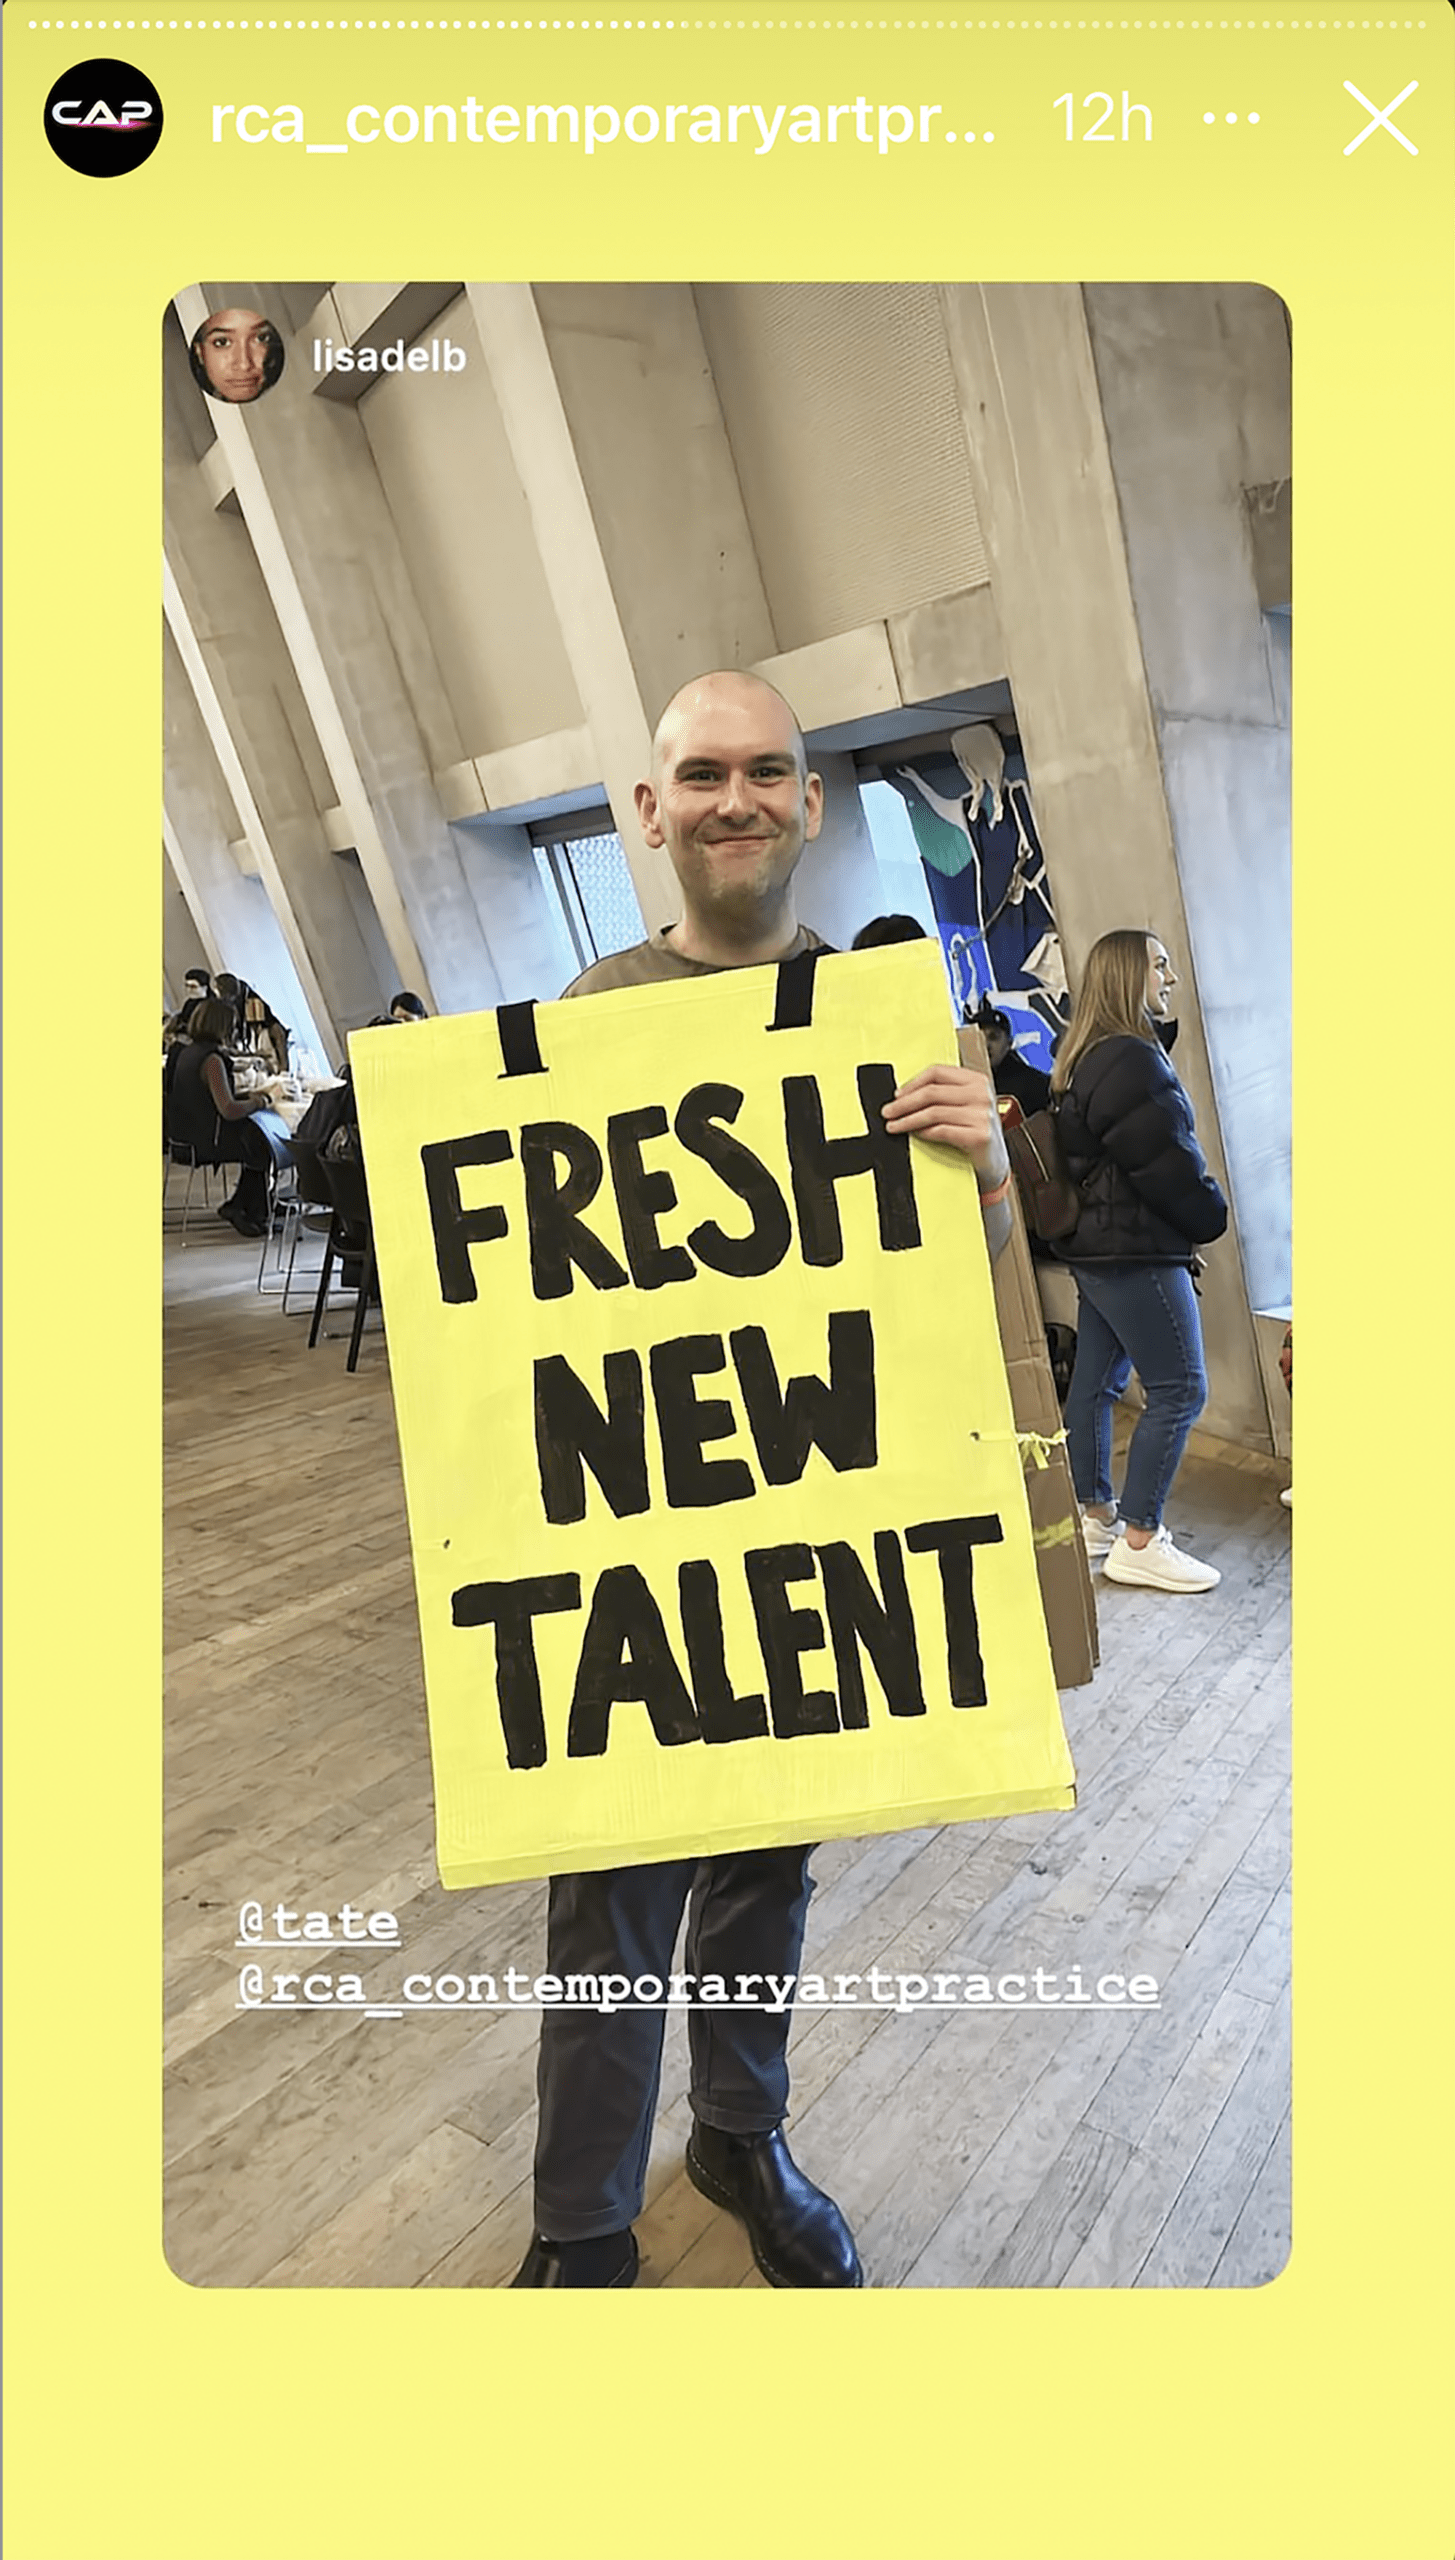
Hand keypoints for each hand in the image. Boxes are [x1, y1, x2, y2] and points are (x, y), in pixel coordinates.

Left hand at [882, 1062, 1010, 1187]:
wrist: (995, 1161)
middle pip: (932, 1092)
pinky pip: (942, 1130)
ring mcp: (982, 1115)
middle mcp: (981, 1094)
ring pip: (933, 1111)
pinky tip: (914, 1134)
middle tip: (888, 1112)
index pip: (937, 1072)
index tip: (897, 1095)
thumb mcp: (964, 1105)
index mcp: (976, 1080)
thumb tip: (904, 1096)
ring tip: (894, 1126)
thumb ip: (943, 1095)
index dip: (912, 1083)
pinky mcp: (979, 1136)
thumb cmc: (975, 1131)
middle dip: (904, 1103)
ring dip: (908, 1119)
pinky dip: (924, 1132)